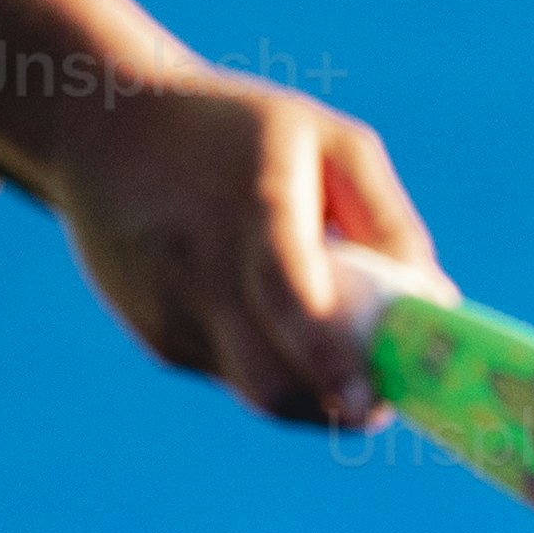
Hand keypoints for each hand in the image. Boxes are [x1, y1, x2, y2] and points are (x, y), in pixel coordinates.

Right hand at [37, 63, 438, 425]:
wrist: (101, 125)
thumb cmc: (237, 133)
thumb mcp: (326, 142)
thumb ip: (386, 220)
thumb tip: (432, 302)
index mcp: (254, 211)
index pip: (290, 303)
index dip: (332, 363)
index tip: (373, 406)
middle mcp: (201, 267)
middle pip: (272, 379)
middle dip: (335, 407)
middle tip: (377, 402)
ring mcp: (170, 309)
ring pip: (255, 390)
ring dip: (307, 391)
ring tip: (329, 355)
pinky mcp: (156, 336)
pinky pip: (230, 376)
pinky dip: (264, 364)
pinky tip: (258, 317)